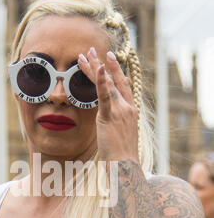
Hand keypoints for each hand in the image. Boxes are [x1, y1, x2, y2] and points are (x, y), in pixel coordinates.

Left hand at [78, 47, 139, 164]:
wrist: (125, 167)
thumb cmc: (122, 158)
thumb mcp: (120, 139)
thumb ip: (115, 128)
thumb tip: (109, 127)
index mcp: (131, 112)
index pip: (123, 87)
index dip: (116, 74)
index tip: (109, 62)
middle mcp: (128, 108)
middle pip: (116, 80)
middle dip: (105, 64)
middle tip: (95, 51)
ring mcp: (121, 111)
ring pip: (107, 84)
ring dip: (95, 67)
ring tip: (86, 54)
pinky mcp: (111, 116)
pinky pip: (105, 95)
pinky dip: (101, 80)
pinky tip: (97, 67)